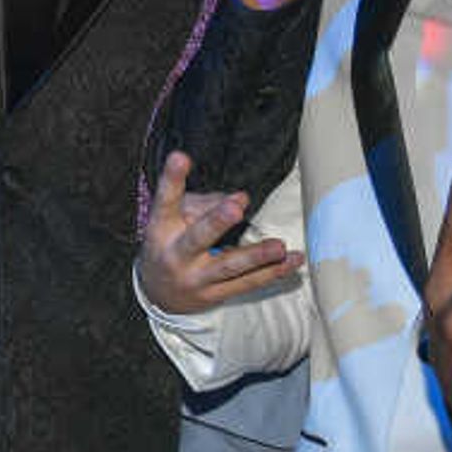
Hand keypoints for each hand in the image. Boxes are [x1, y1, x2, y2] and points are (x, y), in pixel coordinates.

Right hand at [138, 153, 297, 314]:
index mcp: (162, 229)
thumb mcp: (174, 220)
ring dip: (257, 256)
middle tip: (236, 207)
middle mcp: (176, 255)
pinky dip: (272, 272)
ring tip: (279, 247)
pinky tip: (292, 261)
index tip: (180, 157)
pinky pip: (247, 283)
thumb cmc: (170, 244)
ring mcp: (195, 278)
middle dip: (217, 221)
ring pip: (229, 266)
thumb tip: (240, 199)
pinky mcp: (214, 294)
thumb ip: (203, 205)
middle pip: (197, 238)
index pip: (167, 200)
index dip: (173, 178)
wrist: (158, 294)